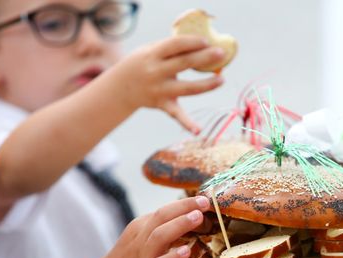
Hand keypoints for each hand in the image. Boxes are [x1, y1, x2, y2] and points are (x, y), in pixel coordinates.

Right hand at [90, 196, 210, 257]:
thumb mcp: (140, 240)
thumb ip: (159, 230)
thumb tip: (187, 220)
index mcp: (142, 227)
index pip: (164, 210)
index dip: (184, 203)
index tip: (203, 198)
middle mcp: (142, 238)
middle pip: (162, 216)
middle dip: (184, 207)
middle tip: (205, 202)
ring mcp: (143, 257)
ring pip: (160, 236)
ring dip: (180, 224)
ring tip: (198, 217)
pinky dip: (172, 257)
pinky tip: (186, 251)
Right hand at [109, 35, 224, 132]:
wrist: (120, 88)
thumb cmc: (142, 64)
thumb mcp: (150, 51)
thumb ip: (171, 48)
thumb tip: (199, 43)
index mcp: (152, 54)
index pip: (175, 45)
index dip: (192, 42)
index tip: (207, 41)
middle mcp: (156, 72)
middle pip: (184, 63)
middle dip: (204, 58)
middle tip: (221, 54)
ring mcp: (160, 90)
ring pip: (187, 88)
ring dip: (206, 85)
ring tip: (221, 79)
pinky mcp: (162, 105)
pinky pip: (176, 115)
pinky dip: (187, 124)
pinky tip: (198, 131)